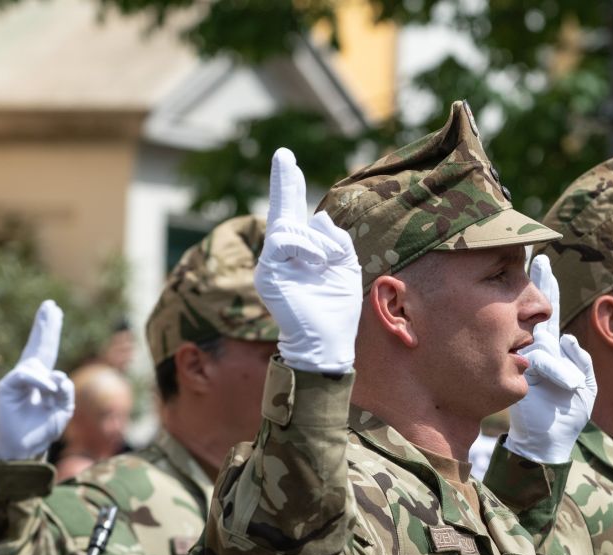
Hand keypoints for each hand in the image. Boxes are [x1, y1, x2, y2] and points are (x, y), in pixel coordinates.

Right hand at [0, 300, 73, 460]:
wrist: (21, 450)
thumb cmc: (40, 432)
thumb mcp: (63, 412)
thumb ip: (67, 393)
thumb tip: (59, 376)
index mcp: (42, 382)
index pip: (47, 352)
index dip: (50, 332)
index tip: (54, 311)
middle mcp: (28, 378)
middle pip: (38, 347)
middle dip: (45, 326)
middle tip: (50, 305)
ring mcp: (16, 381)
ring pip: (36, 364)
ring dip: (49, 379)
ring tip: (53, 394)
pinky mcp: (7, 387)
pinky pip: (27, 375)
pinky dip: (40, 382)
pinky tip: (48, 389)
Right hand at [255, 147, 360, 375]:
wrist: (326, 341)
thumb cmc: (336, 308)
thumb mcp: (346, 264)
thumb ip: (335, 238)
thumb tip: (316, 216)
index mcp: (303, 251)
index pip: (296, 214)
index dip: (292, 187)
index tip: (289, 162)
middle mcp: (284, 254)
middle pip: (283, 210)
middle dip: (284, 181)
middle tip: (283, 154)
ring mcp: (272, 263)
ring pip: (291, 227)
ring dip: (316, 242)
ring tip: (325, 263)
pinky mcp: (266, 273)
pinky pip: (284, 241)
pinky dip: (306, 248)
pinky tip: (316, 264)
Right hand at [505, 255, 596, 464]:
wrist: (550, 442)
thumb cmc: (568, 416)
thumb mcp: (587, 386)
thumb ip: (583, 361)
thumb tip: (567, 338)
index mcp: (554, 351)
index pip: (550, 313)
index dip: (547, 288)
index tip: (542, 261)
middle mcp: (537, 351)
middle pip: (535, 312)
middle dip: (537, 283)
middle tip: (537, 254)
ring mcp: (526, 363)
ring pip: (542, 339)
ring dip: (557, 333)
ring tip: (562, 341)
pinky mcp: (521, 377)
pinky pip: (544, 365)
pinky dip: (562, 372)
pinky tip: (572, 384)